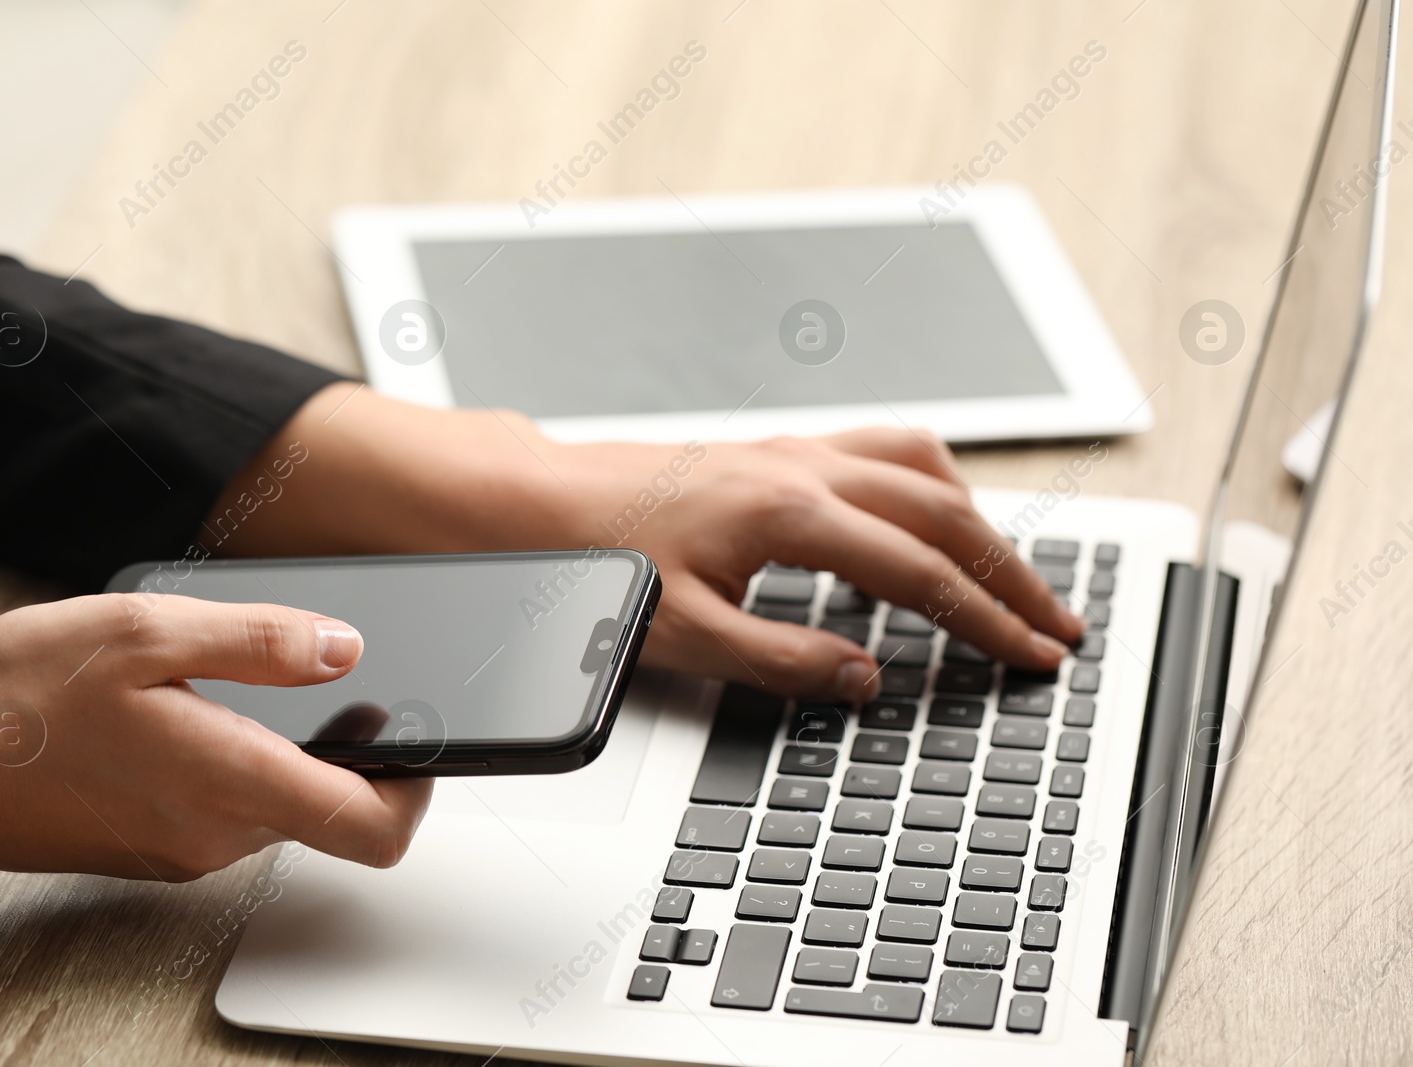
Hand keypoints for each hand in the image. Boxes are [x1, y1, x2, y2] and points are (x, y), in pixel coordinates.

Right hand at [0, 594, 430, 914]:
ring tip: (242, 686)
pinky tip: (188, 714)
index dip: (417, 793)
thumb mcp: (152, 632)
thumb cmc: (23, 698)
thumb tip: (346, 648)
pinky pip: (223, 814)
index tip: (420, 747)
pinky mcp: (150, 848)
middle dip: (350, 757)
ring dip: (284, 754)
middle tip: (336, 688)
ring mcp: (183, 849)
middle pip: (330, 816)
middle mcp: (219, 832)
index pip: (372, 829)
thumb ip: (261, 642)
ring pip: (275, 809)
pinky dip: (232, 768)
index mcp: (236, 781)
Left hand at [211, 385, 1082, 703]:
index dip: (986, 620)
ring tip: (1013, 575)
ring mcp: (793, 451)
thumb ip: (784, 661)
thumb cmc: (598, 560)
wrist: (536, 503)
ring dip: (980, 521)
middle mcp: (803, 468)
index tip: (1032, 655)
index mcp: (789, 513)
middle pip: (944, 514)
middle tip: (1057, 623)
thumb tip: (868, 680)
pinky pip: (882, 450)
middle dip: (1011, 573)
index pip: (920, 574)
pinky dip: (931, 485)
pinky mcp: (776, 450)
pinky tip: (931, 517)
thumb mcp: (685, 634)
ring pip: (923, 469)